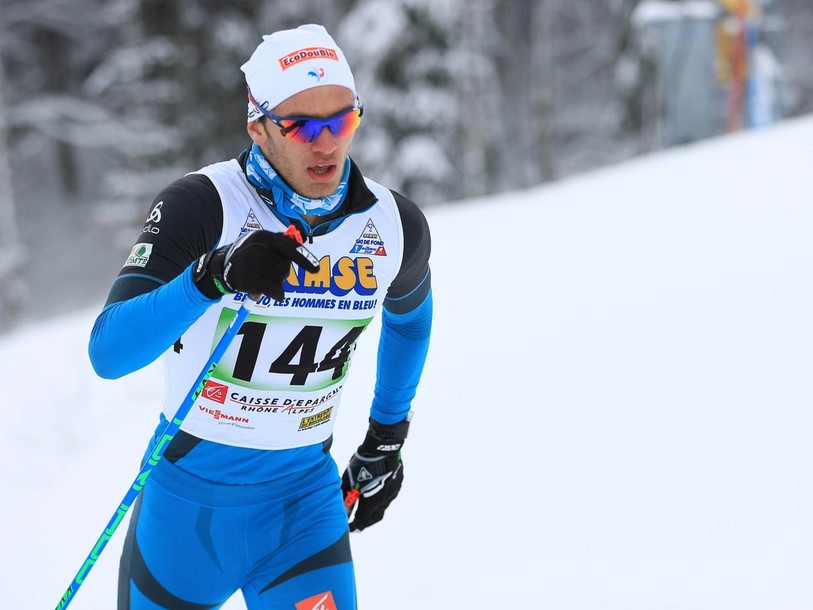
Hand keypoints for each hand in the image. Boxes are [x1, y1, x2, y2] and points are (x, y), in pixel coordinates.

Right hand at [194, 228, 318, 299]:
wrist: (221, 268)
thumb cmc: (248, 256)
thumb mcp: (262, 242)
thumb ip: (281, 242)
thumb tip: (300, 240)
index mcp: (264, 236)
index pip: (289, 248)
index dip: (304, 259)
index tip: (316, 269)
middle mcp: (258, 247)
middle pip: (285, 268)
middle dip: (280, 274)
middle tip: (264, 271)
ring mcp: (252, 262)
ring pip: (280, 279)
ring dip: (273, 282)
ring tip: (258, 277)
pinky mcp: (249, 279)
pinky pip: (274, 290)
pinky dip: (276, 294)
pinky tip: (271, 293)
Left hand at [341, 416, 409, 531]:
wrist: (383, 448)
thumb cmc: (363, 463)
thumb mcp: (348, 479)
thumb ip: (345, 494)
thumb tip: (340, 504)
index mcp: (371, 503)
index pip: (362, 521)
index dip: (355, 526)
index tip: (350, 528)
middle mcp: (384, 501)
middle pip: (374, 518)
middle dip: (366, 522)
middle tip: (359, 523)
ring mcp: (393, 493)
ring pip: (383, 506)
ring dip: (374, 509)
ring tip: (367, 507)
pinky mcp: (398, 484)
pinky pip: (389, 495)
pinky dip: (381, 498)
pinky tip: (376, 491)